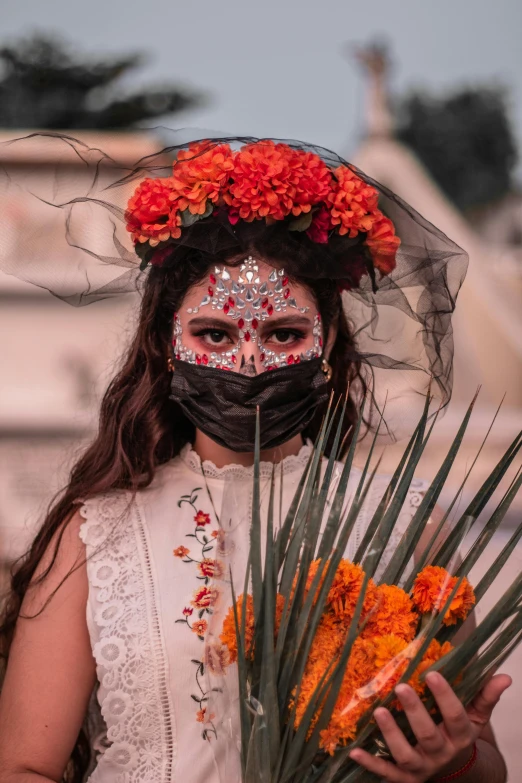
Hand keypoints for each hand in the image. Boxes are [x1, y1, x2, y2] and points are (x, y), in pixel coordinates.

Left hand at [349, 671, 510, 781]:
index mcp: (460, 736)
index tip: (433, 673)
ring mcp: (420, 767)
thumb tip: (505, 676)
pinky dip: (370, 763)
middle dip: (415, 712)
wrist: (454, 772)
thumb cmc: (459, 733)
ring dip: (392, 734)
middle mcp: (440, 753)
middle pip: (428, 735)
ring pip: (405, 755)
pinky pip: (386, 773)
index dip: (445, 696)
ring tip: (379, 711)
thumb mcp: (476, 717)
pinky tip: (354, 749)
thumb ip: (486, 696)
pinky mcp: (403, 778)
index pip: (455, 716)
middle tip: (402, 687)